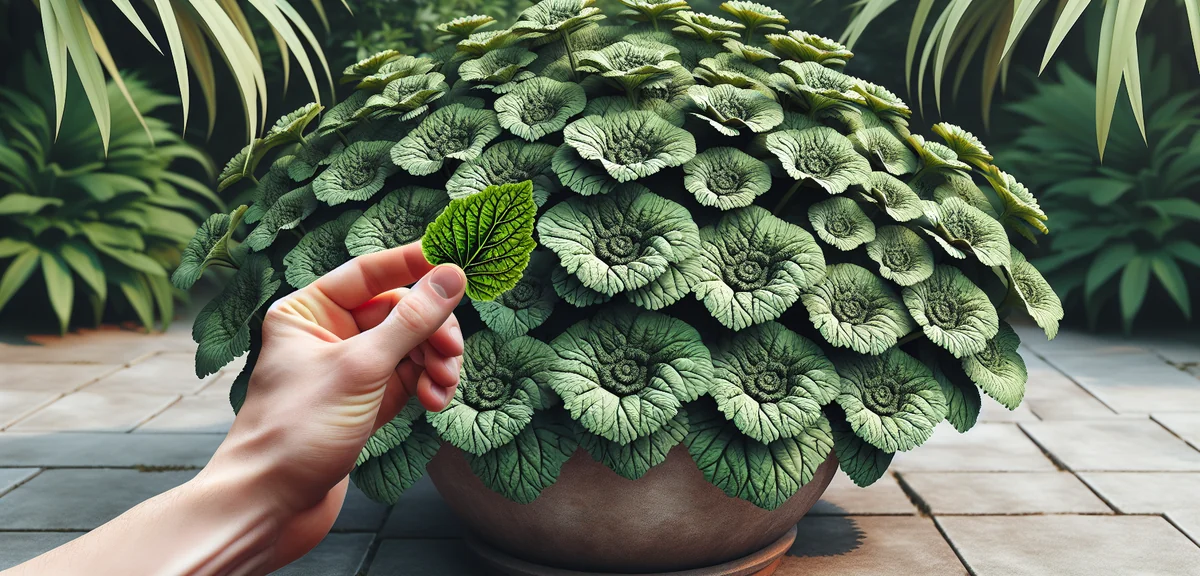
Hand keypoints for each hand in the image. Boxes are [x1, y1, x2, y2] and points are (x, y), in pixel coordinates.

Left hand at [201, 242, 465, 570]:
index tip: (456, 263)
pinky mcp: (365, 400)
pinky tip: (434, 402)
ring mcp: (349, 368)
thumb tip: (450, 276)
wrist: (271, 505)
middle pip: (398, 310)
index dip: (414, 264)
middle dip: (431, 331)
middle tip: (451, 351)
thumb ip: (410, 320)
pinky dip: (426, 385)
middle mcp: (328, 333)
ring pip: (409, 345)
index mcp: (308, 311)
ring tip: (442, 387)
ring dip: (434, 362)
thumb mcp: (361, 368)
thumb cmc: (296, 430)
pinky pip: (408, 377)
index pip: (369, 272)